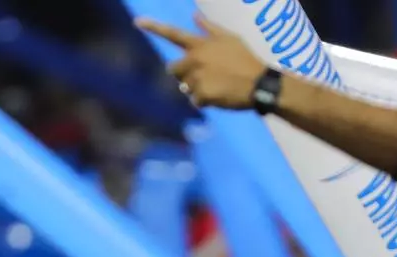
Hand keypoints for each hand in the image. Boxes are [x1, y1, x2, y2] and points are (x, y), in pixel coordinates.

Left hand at [138, 15, 265, 109]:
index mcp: (200, 44)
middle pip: (173, 69)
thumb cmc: (245, 58)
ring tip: (216, 85)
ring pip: (185, 86)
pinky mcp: (201, 95)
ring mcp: (196, 78)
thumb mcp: (230, 38)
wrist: (258, 83)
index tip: (137, 22)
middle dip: (183, 73)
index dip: (154, 27)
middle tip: (202, 75)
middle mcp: (194, 60)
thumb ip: (209, 28)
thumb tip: (194, 16)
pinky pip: (195, 100)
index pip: (173, 34)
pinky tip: (218, 95)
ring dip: (196, 88)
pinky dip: (204, 100)